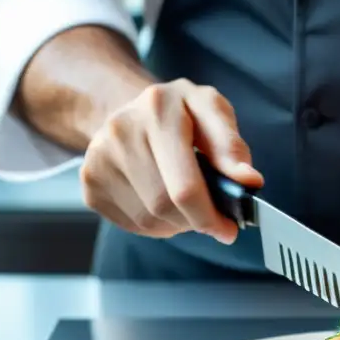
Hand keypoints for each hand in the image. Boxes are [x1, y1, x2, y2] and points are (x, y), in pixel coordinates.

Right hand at [81, 78, 262, 242]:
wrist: (131, 110)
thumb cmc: (181, 114)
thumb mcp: (212, 112)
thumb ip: (232, 146)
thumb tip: (249, 180)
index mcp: (158, 110)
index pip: (185, 186)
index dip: (210, 216)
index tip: (229, 229)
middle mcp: (120, 132)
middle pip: (165, 207)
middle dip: (196, 221)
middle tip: (213, 219)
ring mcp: (98, 159)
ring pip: (149, 220)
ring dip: (177, 223)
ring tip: (186, 201)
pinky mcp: (90, 184)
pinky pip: (132, 224)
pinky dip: (157, 224)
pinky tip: (163, 202)